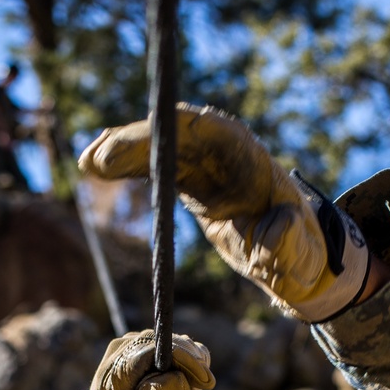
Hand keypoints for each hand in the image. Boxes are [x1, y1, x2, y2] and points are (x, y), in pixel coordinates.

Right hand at [79, 105, 370, 321]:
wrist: (299, 257)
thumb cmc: (302, 256)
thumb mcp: (301, 257)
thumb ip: (288, 245)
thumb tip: (275, 227)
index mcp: (250, 160)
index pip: (205, 131)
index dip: (165, 135)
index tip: (132, 150)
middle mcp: (226, 152)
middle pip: (175, 132)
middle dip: (135, 140)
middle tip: (96, 159)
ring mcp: (206, 162)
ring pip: (161, 145)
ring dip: (123, 149)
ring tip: (87, 162)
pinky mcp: (191, 179)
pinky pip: (156, 163)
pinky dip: (127, 163)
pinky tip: (96, 166)